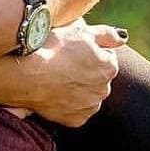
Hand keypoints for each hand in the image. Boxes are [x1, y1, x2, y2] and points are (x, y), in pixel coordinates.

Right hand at [8, 21, 124, 126]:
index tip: (72, 47)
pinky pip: (75, 110)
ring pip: (87, 94)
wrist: (27, 75)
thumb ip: (106, 34)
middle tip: (63, 60)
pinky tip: (55, 90)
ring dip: (77, 86)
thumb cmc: (53, 48)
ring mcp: (89, 106)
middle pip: (97, 76)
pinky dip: (68, 101)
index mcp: (109, 66)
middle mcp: (104, 89)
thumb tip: (122, 38)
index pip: (106, 55)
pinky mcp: (75, 120)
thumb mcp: (80, 30)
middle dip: (85, 70)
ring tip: (57, 75)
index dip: (89, 49)